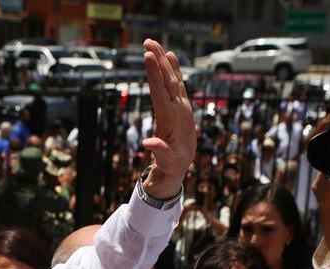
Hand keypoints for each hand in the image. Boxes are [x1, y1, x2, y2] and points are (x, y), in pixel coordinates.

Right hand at [140, 39, 195, 198]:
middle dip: (158, 60)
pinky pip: (176, 83)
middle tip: (148, 42)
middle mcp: (178, 108)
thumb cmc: (171, 164)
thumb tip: (149, 143)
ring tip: (155, 44)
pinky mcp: (181, 105)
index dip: (154, 74)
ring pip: (173, 78)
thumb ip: (160, 151)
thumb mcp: (166, 161)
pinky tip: (170, 56)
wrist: (182, 165)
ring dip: (164, 60)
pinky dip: (173, 68)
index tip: (148, 57)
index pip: (161, 92)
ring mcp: (181, 105)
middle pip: (168, 79)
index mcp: (171, 118)